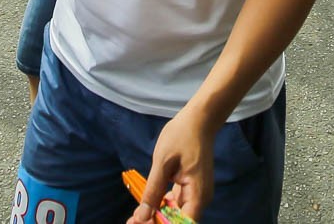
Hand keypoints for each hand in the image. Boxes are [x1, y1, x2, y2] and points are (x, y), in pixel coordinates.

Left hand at [132, 103, 216, 222]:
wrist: (199, 119)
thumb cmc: (182, 136)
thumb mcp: (162, 162)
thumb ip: (153, 192)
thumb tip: (142, 217)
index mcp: (198, 194)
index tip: (142, 222)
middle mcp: (201, 198)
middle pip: (179, 222)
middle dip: (156, 222)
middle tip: (132, 220)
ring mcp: (197, 194)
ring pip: (176, 214)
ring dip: (157, 216)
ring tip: (134, 217)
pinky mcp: (192, 188)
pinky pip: (177, 203)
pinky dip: (162, 206)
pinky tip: (147, 205)